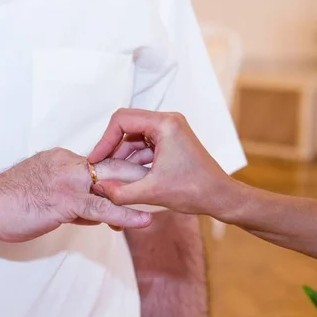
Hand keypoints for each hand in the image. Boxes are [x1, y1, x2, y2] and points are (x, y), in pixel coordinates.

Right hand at [0, 147, 151, 242]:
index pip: (101, 162)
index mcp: (63, 159)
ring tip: (165, 198)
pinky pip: (102, 207)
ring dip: (140, 191)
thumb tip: (92, 212)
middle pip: (113, 164)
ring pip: (113, 182)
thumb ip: (71, 198)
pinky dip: (126, 214)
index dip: (123, 171)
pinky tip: (145, 220)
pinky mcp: (65, 200)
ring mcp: (68, 181)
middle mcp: (69, 164)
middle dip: (140, 173)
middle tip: (163, 181)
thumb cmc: (7, 202)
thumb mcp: (43, 193)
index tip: (142, 177)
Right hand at [87, 108, 239, 215]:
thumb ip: (120, 192)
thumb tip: (98, 189)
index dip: (104, 140)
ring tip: (112, 174)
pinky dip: (134, 157)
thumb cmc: (195, 191)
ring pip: (134, 134)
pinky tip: (127, 175)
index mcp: (165, 124)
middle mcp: (168, 121)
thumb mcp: (151, 193)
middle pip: (127, 124)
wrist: (220, 197)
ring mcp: (171, 129)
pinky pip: (145, 142)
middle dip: (112, 146)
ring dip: (122, 153)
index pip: (121, 120)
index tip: (96, 159)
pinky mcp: (172, 140)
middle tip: (101, 166)